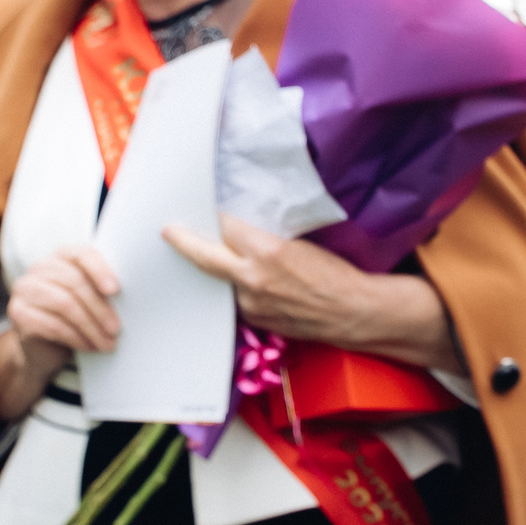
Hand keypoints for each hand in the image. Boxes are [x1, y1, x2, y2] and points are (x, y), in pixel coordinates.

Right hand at [7, 245, 120, 357]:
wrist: (42, 349)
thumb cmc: (73, 320)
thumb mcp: (89, 301)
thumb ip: (102, 290)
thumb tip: (132, 297)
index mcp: (61, 257)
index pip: (81, 254)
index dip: (99, 269)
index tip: (115, 290)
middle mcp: (39, 269)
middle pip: (74, 282)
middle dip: (100, 308)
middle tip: (116, 329)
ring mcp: (24, 290)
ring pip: (65, 304)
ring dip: (91, 327)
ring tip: (107, 343)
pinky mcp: (18, 313)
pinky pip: (52, 324)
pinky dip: (76, 338)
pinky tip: (89, 346)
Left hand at [164, 215, 460, 373]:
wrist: (356, 313)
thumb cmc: (339, 275)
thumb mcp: (303, 242)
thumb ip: (269, 235)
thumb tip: (244, 224)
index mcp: (268, 252)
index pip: (226, 225)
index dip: (217, 214)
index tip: (206, 204)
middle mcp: (253, 279)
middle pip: (206, 255)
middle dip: (185, 241)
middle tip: (168, 231)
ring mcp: (252, 303)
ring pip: (222, 278)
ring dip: (217, 265)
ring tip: (207, 251)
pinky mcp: (257, 319)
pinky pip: (237, 297)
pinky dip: (236, 285)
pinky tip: (242, 277)